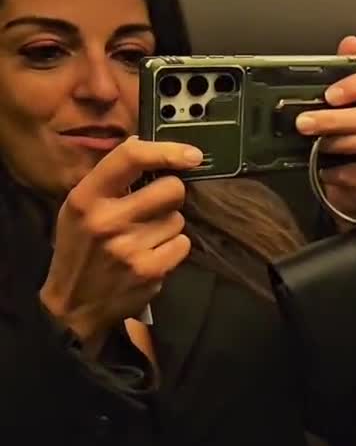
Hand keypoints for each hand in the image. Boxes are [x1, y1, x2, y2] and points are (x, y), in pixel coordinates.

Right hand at [39, 138, 202, 356]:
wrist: (74, 303)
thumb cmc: (81, 248)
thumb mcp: (80, 208)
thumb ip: (110, 178)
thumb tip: (142, 142)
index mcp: (86, 197)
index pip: (130, 158)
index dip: (167, 151)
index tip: (192, 155)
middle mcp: (107, 219)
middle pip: (171, 189)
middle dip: (171, 196)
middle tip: (155, 208)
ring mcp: (129, 247)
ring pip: (179, 219)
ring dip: (169, 227)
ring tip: (144, 238)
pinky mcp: (150, 270)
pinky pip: (183, 244)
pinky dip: (173, 249)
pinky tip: (152, 255)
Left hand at [295, 36, 355, 228]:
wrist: (350, 186)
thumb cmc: (346, 142)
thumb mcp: (341, 106)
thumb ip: (344, 74)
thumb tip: (351, 42)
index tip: (330, 94)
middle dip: (336, 118)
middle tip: (305, 122)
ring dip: (340, 142)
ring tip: (314, 145)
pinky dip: (340, 171)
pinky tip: (324, 170)